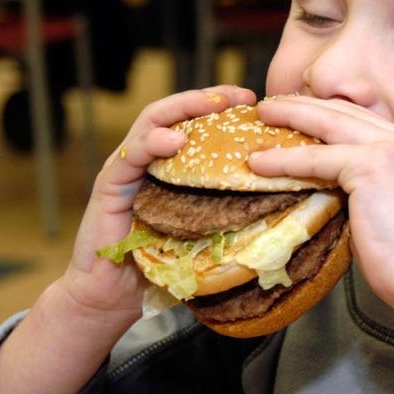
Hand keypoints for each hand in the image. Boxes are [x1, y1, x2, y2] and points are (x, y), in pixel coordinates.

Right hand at [61, 86, 256, 319]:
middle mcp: (147, 158)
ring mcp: (126, 169)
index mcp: (170, 164)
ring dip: (182, 108)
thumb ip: (230, 212)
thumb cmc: (162, 265)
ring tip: (211, 104)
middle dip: (208, 98)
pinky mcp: (109, 186)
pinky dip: (151, 143)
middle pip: (176, 112)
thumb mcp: (204, 231)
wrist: (112, 297)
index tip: (255, 102)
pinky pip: (130, 156)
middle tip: (241, 96)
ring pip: (152, 122)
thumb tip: (285, 205)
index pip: (195, 122)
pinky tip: (173, 140)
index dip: (224, 108)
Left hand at [248, 96, 393, 307]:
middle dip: (306, 105)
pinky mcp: (373, 166)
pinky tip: (260, 162)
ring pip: (330, 123)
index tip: (302, 112)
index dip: (330, 114)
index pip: (366, 120)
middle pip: (347, 112)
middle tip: (274, 105)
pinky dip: (285, 160)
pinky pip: (318, 158)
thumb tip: (328, 185)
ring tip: (262, 117)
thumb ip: (368, 188)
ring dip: (291, 117)